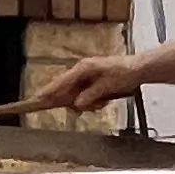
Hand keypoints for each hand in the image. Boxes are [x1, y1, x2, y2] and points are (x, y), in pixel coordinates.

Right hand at [29, 55, 145, 115]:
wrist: (139, 69)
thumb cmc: (124, 73)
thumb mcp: (107, 86)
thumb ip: (91, 96)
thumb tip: (77, 104)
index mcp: (82, 69)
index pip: (60, 82)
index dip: (47, 92)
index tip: (35, 99)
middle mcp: (80, 72)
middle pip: (64, 91)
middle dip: (71, 102)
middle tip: (69, 104)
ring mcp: (85, 78)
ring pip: (75, 97)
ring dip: (88, 103)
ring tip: (104, 100)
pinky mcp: (91, 84)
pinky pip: (84, 97)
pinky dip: (93, 102)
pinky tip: (105, 99)